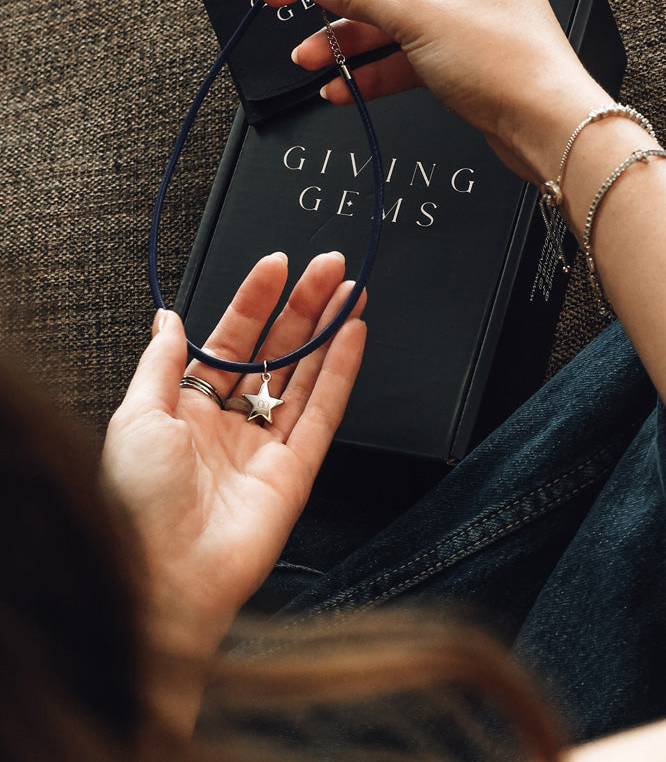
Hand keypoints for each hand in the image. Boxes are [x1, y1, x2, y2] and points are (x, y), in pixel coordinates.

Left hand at [102, 252, 365, 661]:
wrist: (161, 576)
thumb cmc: (135, 502)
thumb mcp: (134, 416)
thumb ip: (160, 362)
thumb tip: (167, 318)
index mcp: (187, 409)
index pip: (230, 340)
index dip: (254, 301)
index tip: (276, 267)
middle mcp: (229, 424)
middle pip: (275, 352)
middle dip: (302, 307)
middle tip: (326, 267)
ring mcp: (265, 447)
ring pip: (305, 375)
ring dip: (329, 331)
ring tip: (349, 291)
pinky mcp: (295, 472)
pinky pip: (324, 413)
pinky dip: (342, 373)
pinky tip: (354, 337)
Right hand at [258, 0, 611, 184]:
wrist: (547, 126)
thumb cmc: (508, 60)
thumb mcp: (417, 16)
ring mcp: (455, 13)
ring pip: (382, 12)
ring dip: (340, 34)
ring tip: (307, 54)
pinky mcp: (453, 54)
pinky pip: (397, 52)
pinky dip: (367, 68)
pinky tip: (340, 84)